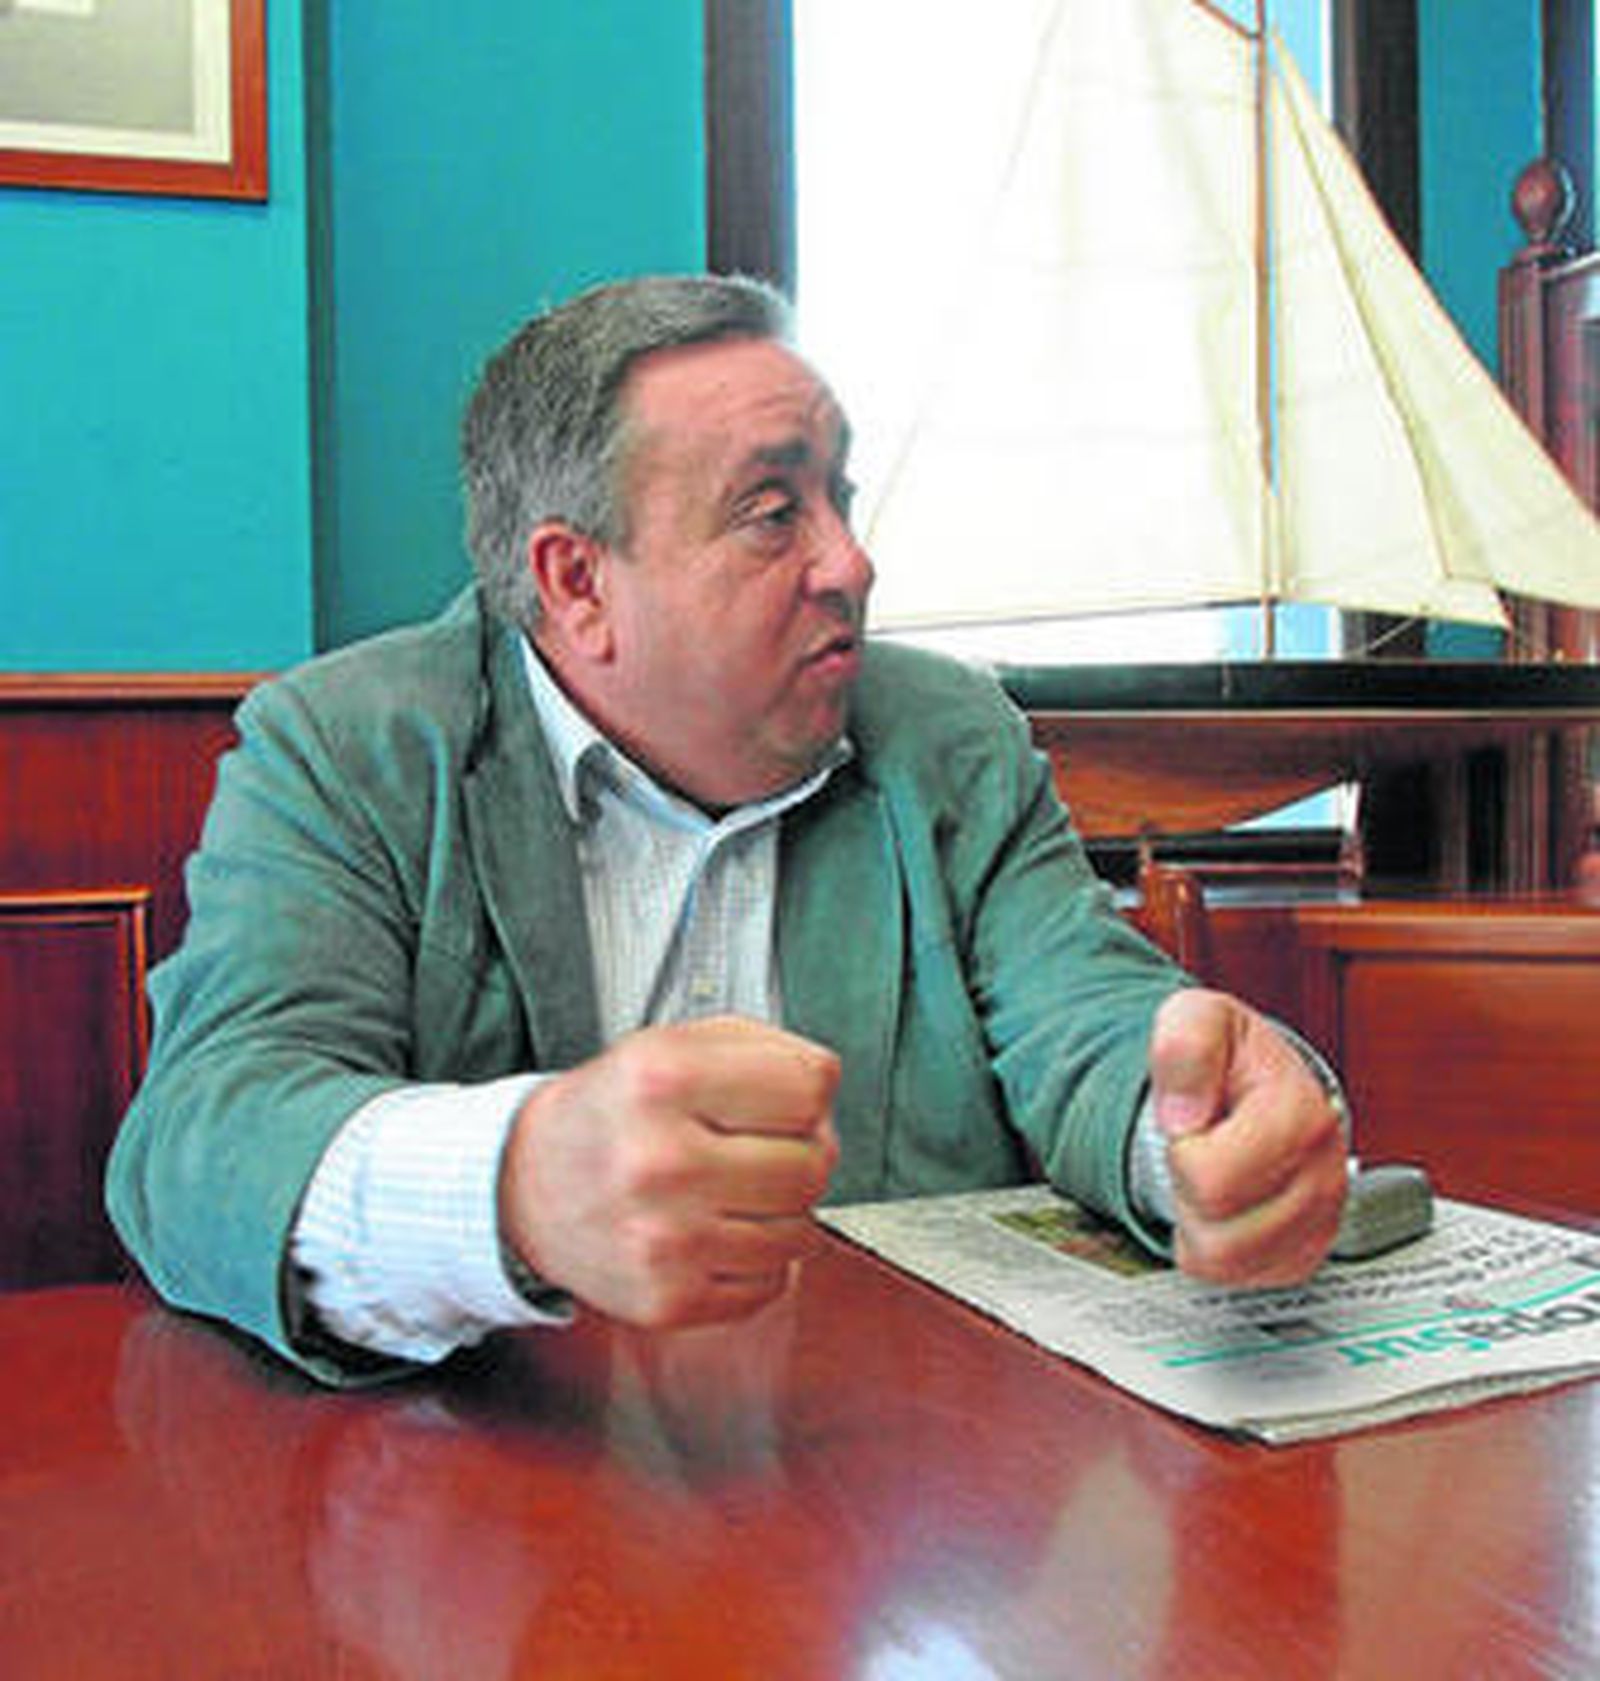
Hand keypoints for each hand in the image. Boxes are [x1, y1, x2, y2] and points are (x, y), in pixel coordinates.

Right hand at [498, 1015, 839, 1326]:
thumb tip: (827, 1090)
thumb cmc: (613, 1113)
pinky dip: (756, 1261)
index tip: (783, 1100)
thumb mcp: (672, 1044)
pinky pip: (771, 1284)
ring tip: (731, 1193)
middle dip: (799, 1153)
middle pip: (813, 1163)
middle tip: (757, 1150)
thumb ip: (763, 1048)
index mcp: (663, 1078)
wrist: (524, 1187)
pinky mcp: (668, 1299)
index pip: (809, 1087)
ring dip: (780, 1212)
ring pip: (802, 1231)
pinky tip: (714, 1233)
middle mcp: (661, 1160)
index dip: (806, 1093)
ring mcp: (665, 1239)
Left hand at [1149, 989, 1346, 1286]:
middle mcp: (1324, 1175)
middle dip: (1187, 1191)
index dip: (1182, 1151)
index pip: (1213, 1180)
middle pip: (1221, 1234)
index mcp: (1302, 1115)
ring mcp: (1319, 1220)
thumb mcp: (1197, 1019)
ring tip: (1209, 1176)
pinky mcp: (1305, 1253)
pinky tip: (1222, 1205)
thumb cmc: (1232, 1056)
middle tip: (1198, 1150)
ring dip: (1198, 1224)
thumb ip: (1184, 1045)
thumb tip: (1184, 1115)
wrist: (1261, 1082)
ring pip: (1228, 1264)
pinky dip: (1213, 1248)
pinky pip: (1238, 1279)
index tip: (1193, 1121)